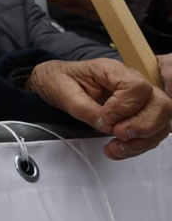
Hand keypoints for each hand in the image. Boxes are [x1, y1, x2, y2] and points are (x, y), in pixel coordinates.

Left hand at [27, 58, 171, 159]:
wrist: (58, 83)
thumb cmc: (61, 81)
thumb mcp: (63, 91)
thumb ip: (84, 108)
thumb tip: (106, 125)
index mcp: (113, 70)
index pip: (137, 87)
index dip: (125, 106)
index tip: (106, 116)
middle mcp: (133, 82)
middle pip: (161, 104)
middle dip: (143, 126)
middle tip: (118, 134)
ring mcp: (140, 99)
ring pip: (162, 121)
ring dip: (142, 140)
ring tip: (115, 147)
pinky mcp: (139, 114)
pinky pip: (151, 133)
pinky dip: (138, 146)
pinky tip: (117, 149)